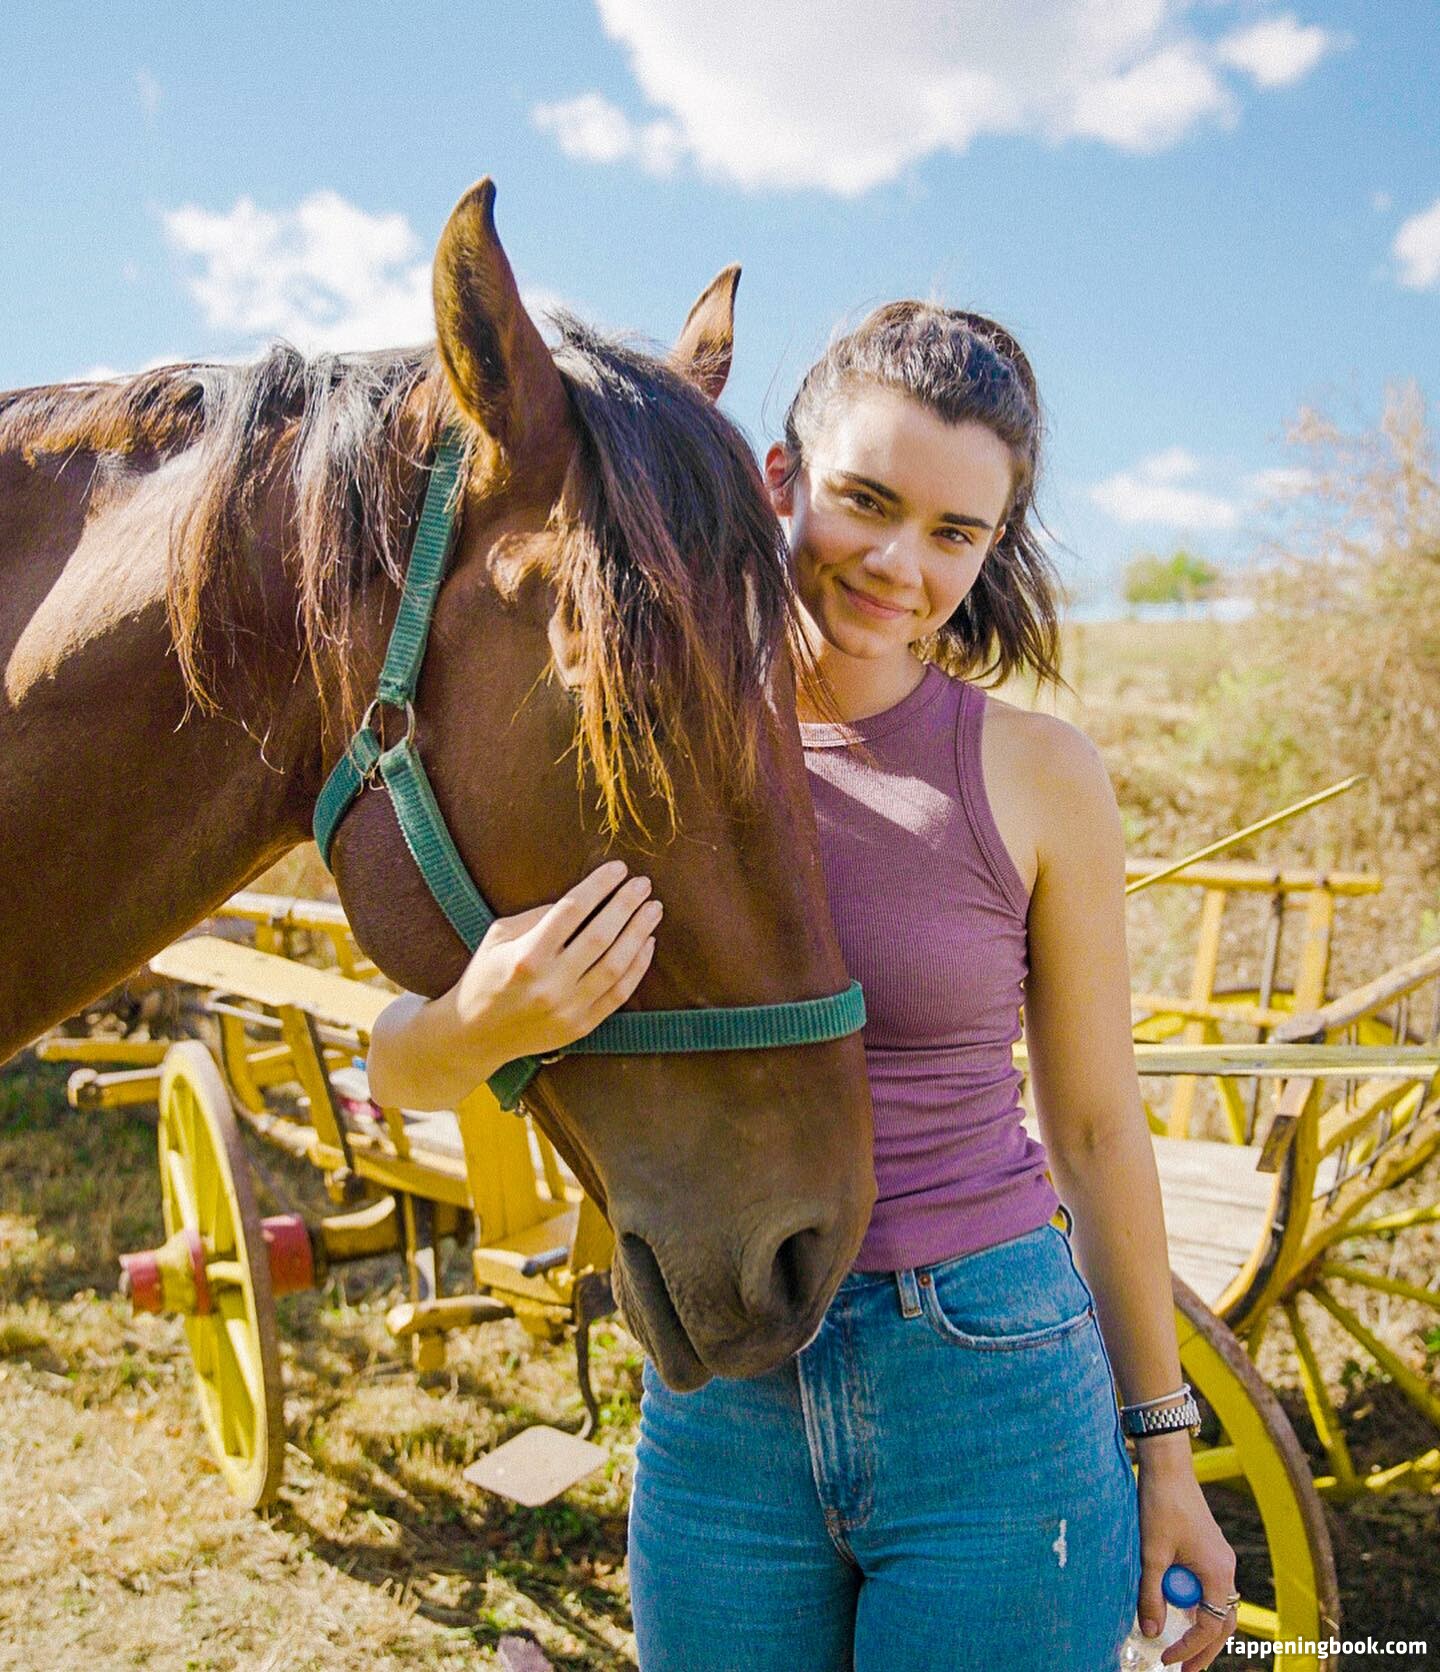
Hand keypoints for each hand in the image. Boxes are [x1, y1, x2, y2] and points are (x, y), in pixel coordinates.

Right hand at [451, 857, 661, 1068]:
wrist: (474, 1036)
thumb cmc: (485, 976)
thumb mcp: (498, 937)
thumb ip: (537, 916)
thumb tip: (583, 898)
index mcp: (526, 955)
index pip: (572, 910)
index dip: (599, 886)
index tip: (618, 868)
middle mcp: (549, 983)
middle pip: (600, 936)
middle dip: (626, 905)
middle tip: (644, 884)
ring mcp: (567, 1008)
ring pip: (616, 965)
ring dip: (639, 933)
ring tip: (653, 909)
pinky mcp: (580, 1026)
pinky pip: (619, 994)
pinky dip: (638, 967)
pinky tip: (647, 943)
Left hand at [1135, 1441, 1237, 1669]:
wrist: (1167, 1467)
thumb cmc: (1161, 1505)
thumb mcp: (1151, 1553)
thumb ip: (1151, 1594)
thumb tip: (1152, 1632)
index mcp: (1217, 1572)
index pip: (1210, 1625)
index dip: (1190, 1647)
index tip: (1168, 1659)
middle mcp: (1225, 1568)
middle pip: (1222, 1622)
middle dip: (1204, 1649)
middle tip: (1185, 1670)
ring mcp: (1218, 1558)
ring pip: (1216, 1605)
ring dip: (1199, 1628)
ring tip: (1181, 1649)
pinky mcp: (1208, 1550)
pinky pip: (1207, 1587)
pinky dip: (1194, 1604)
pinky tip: (1177, 1611)